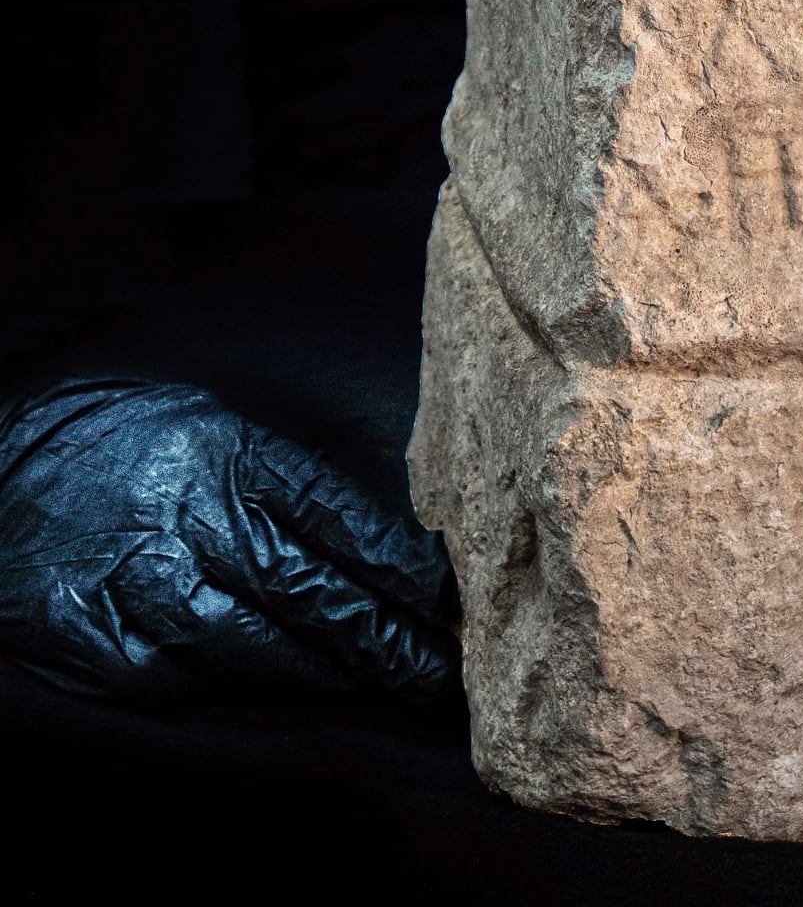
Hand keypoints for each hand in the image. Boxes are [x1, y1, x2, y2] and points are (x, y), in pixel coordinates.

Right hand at [0, 378, 457, 699]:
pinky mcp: (81, 623)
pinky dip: (211, 683)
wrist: (6, 461)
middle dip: (376, 632)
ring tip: (363, 681)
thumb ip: (278, 483)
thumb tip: (374, 547)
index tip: (443, 599)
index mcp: (225, 451)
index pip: (331, 510)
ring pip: (242, 636)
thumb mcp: (210, 430)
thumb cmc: (130, 446)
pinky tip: (253, 688)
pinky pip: (163, 671)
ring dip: (311, 667)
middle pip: (301, 581)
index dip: (393, 560)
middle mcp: (185, 508)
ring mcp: (132, 569)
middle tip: (430, 668)